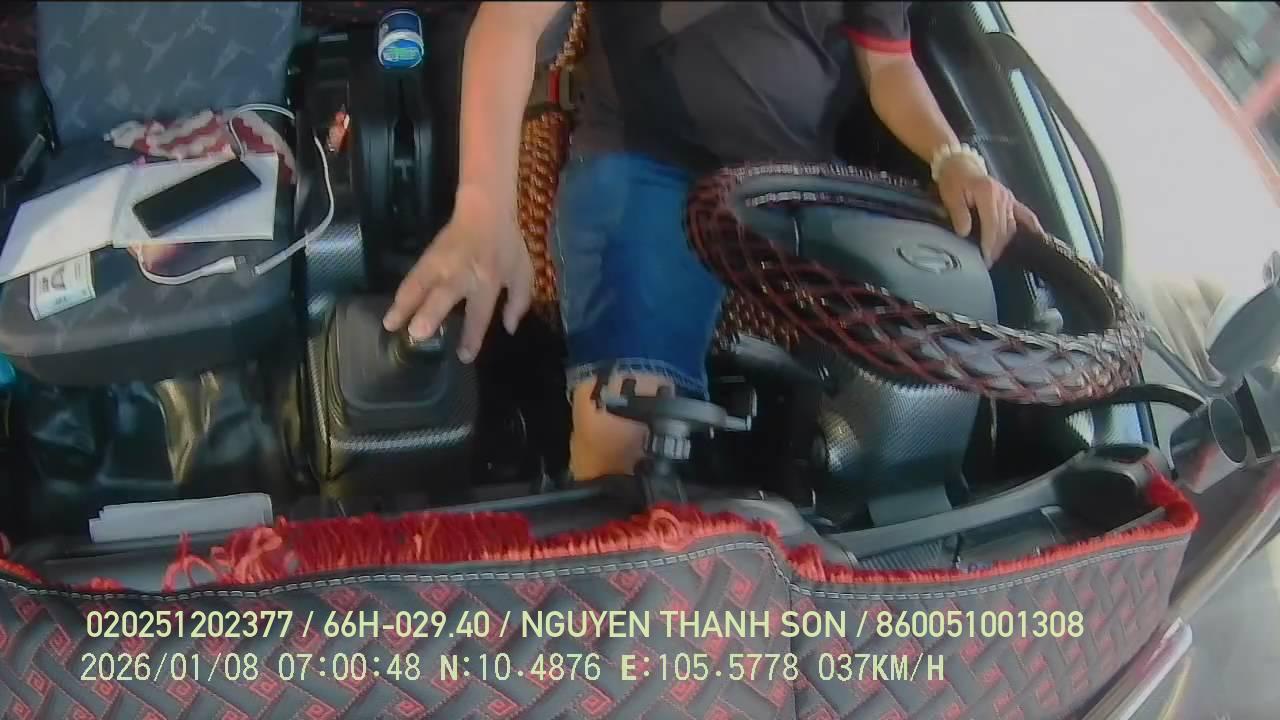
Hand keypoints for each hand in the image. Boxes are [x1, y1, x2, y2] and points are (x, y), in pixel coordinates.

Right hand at [382, 192, 532, 362]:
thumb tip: (509, 328)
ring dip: (404, 304)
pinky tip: (392, 309)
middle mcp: (463, 274)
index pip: (480, 312)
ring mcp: (443, 264)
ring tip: (390, 325)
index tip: (463, 355)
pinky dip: (402, 292)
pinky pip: (414, 276)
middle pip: (444, 295)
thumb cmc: (507, 245)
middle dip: (429, 314)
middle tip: (416, 334)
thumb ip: (518, 302)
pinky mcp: (429, 256)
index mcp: (489, 280)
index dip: (472, 334)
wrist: (486, 210)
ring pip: (421, 284)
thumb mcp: (523, 273)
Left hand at [936, 158, 1042, 265]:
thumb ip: (958, 213)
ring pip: (1012, 225)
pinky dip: (1032, 227)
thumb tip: (964, 233)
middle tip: (987, 263)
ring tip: (996, 257)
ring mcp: (1009, 199)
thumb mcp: (950, 195)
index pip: (992, 224)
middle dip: (997, 247)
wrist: (960, 165)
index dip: (989, 243)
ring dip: (1006, 243)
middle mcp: (1003, 197)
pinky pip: (1025, 215)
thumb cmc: (953, 181)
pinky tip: (1038, 237)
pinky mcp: (1012, 200)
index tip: (985, 259)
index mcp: (988, 194)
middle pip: (1004, 228)